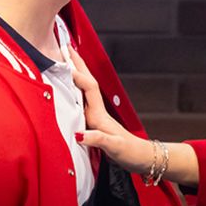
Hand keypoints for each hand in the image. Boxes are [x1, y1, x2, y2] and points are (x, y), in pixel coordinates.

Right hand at [69, 46, 155, 173]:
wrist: (141, 158)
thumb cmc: (130, 153)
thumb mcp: (114, 148)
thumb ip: (98, 140)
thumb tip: (80, 134)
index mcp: (99, 115)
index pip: (88, 88)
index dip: (77, 76)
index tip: (63, 66)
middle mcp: (96, 112)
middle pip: (86, 81)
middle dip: (77, 64)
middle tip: (66, 47)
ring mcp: (95, 116)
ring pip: (83, 88)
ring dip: (76, 73)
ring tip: (66, 61)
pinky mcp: (94, 123)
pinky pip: (81, 100)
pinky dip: (74, 90)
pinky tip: (70, 89)